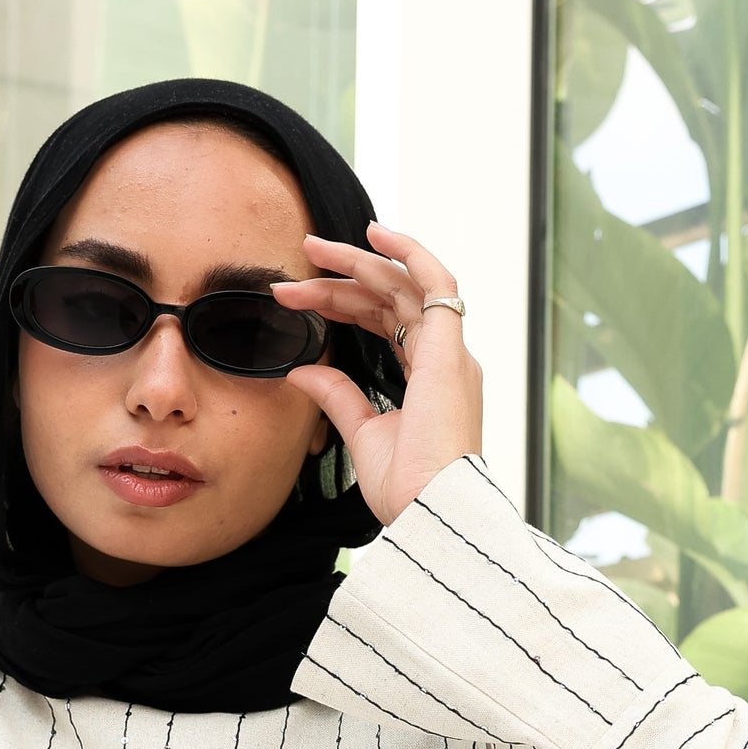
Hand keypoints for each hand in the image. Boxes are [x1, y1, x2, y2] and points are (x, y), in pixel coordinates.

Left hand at [278, 224, 483, 528]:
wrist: (430, 512)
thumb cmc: (407, 489)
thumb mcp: (362, 434)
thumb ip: (337, 397)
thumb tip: (302, 370)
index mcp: (431, 379)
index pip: (385, 323)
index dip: (342, 305)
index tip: (297, 300)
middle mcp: (445, 359)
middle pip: (389, 300)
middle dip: (340, 279)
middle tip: (297, 263)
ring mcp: (450, 352)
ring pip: (403, 285)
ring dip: (357, 263)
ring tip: (313, 248)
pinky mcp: (449, 349)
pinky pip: (436, 282)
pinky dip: (408, 253)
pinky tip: (373, 235)